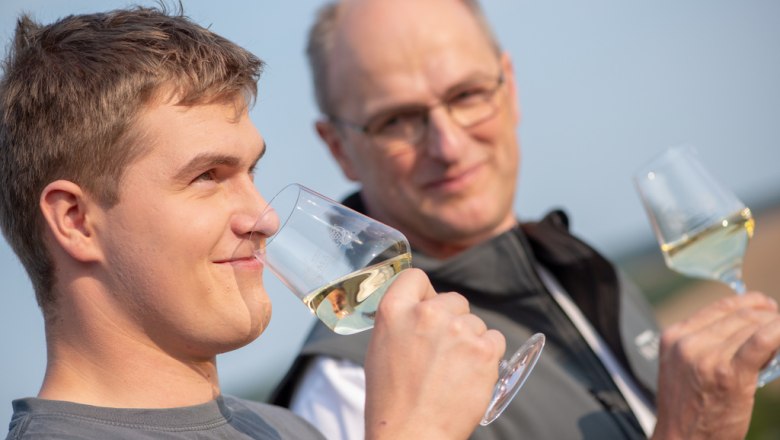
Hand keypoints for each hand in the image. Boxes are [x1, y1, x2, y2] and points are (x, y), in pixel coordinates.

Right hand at [363, 268, 505, 439]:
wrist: (412, 433)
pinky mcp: (484, 350)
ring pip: (475, 322)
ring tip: (452, 370)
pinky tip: (469, 373)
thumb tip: (424, 306)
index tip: (427, 307)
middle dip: (451, 320)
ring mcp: (458, 330)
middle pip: (453, 299)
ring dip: (469, 340)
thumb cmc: (392, 398)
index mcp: (394, 309)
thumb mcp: (381, 346)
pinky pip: (494, 339)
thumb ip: (402, 319)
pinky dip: (487, 354)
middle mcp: (427, 313)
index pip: (416, 277)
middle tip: (441, 351)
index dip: (424, 293)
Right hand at [652, 292, 779, 439]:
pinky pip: (762, 341)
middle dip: (768, 315)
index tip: (766, 306)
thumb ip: (705, 343)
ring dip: (776, 326)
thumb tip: (749, 326)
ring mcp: (707, 357)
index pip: (720, 306)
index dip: (749, 302)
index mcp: (674, 336)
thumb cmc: (688, 409)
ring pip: (753, 326)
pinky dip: (778, 332)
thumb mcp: (685, 367)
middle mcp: (688, 343)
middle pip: (739, 315)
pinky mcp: (729, 374)